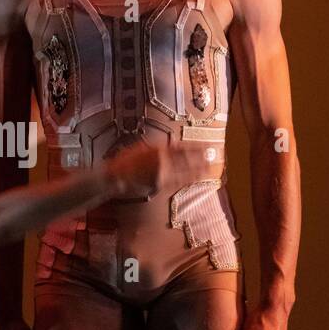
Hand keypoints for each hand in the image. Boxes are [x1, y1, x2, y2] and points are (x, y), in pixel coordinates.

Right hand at [103, 142, 217, 196]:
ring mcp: (161, 175)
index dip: (196, 148)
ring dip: (199, 169)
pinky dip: (189, 179)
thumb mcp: (141, 147)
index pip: (182, 148)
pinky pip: (178, 181)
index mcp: (157, 150)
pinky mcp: (160, 185)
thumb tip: (173, 144)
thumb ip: (158, 146)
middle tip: (215, 157)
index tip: (207, 145)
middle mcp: (162, 162)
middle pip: (186, 159)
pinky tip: (197, 179)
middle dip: (201, 158)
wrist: (113, 177)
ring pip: (185, 171)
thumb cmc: (124, 161)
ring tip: (211, 168)